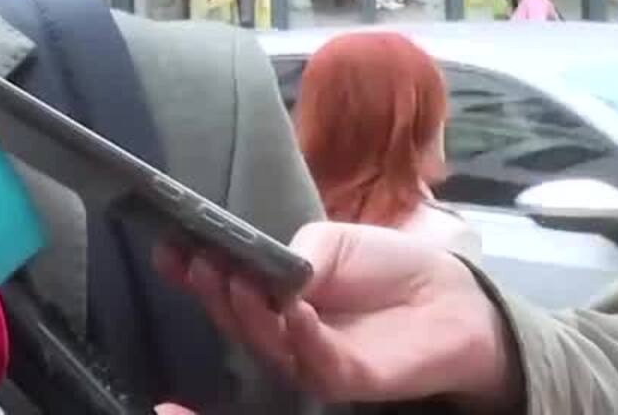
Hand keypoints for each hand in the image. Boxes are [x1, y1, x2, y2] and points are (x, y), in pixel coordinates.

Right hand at [157, 222, 519, 405]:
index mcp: (270, 295)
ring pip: (264, 343)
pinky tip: (294, 309)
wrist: (450, 296)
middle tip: (200, 262)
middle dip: (211, 291)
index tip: (168, 248)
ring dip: (245, 313)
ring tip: (236, 279)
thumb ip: (295, 252)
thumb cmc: (386, 265)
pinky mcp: (345, 376)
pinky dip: (300, 334)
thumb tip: (264, 266)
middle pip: (233, 318)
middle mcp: (281, 330)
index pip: (220, 286)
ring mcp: (309, 356)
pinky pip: (313, 360)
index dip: (189, 271)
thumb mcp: (331, 241)